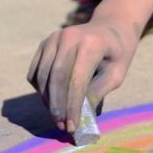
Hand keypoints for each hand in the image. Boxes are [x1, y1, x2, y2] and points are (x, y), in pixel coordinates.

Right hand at [27, 14, 139, 132]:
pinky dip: (41, 90)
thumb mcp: (116, 74)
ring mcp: (53, 38)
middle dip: (56, 107)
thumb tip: (79, 117)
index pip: (76, 80)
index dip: (72, 106)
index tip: (72, 126)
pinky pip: (36, 72)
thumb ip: (97, 93)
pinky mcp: (45, 43)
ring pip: (42, 76)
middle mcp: (68, 37)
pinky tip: (53, 101)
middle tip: (61, 126)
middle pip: (55, 78)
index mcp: (90, 44)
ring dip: (47, 101)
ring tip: (58, 118)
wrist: (110, 26)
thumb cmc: (117, 53)